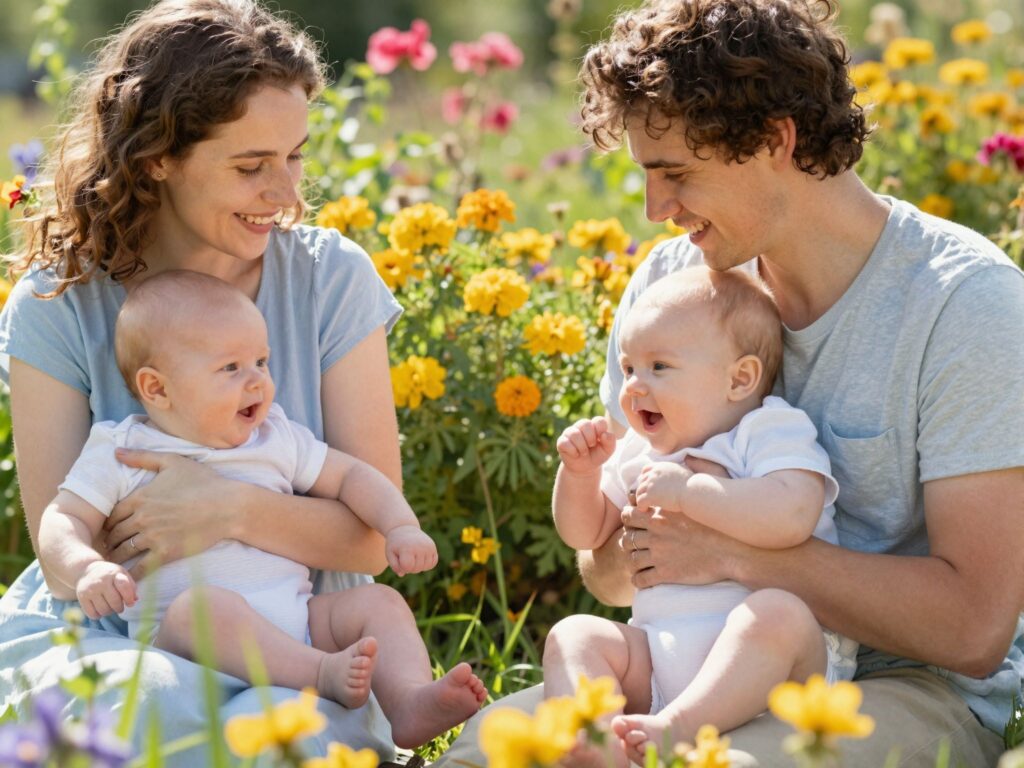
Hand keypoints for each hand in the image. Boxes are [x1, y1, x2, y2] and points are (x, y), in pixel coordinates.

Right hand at [76, 561, 136, 619]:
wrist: (86, 571)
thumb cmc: (109, 575)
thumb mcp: (122, 574)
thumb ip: (131, 586)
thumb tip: (135, 600)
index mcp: (114, 574)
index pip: (124, 586)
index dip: (129, 597)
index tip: (130, 603)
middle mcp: (101, 581)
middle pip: (114, 602)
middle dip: (120, 608)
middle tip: (120, 607)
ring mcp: (90, 590)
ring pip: (104, 610)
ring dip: (110, 612)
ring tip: (110, 607)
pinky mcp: (82, 598)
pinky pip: (92, 614)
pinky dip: (98, 615)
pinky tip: (100, 610)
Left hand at [103, 450, 236, 578]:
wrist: (228, 506)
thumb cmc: (204, 482)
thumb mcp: (172, 462)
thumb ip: (142, 457)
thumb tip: (116, 452)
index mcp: (141, 497)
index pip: (113, 514)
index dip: (108, 522)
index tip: (108, 528)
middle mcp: (142, 518)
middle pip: (115, 534)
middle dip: (110, 541)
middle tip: (107, 547)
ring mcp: (153, 537)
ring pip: (124, 551)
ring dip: (116, 557)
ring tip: (114, 561)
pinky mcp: (166, 553)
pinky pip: (141, 567)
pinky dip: (130, 574)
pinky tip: (126, 579)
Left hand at [385, 524, 438, 575]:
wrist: (404, 528)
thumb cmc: (395, 543)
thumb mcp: (390, 554)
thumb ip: (394, 566)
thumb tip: (401, 574)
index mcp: (407, 548)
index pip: (408, 568)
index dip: (402, 568)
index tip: (399, 561)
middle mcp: (420, 546)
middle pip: (417, 569)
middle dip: (410, 568)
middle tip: (405, 559)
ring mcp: (428, 546)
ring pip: (426, 567)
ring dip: (418, 567)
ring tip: (412, 559)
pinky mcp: (433, 547)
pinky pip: (433, 563)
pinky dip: (427, 564)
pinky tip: (420, 559)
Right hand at [556, 417, 615, 475]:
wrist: (585, 468)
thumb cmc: (597, 455)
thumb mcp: (607, 450)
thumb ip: (610, 441)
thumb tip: (604, 434)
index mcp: (594, 425)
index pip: (598, 420)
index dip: (600, 430)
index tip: (600, 440)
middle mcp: (581, 426)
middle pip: (585, 424)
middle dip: (590, 439)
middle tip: (591, 446)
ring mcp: (570, 432)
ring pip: (574, 434)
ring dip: (582, 447)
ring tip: (584, 452)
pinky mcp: (561, 441)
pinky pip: (565, 443)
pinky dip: (573, 452)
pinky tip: (575, 454)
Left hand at [621, 504, 742, 588]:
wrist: (732, 551)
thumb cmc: (716, 527)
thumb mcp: (691, 507)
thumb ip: (672, 500)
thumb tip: (664, 490)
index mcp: (660, 515)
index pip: (628, 514)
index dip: (628, 520)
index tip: (634, 524)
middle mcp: (656, 534)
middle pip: (627, 538)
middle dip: (628, 542)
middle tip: (634, 545)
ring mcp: (659, 555)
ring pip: (631, 560)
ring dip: (632, 562)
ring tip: (638, 563)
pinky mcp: (666, 574)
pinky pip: (641, 580)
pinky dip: (638, 581)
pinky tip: (643, 579)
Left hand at [634, 461, 692, 510]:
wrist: (693, 492)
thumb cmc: (692, 485)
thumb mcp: (681, 471)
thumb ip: (672, 471)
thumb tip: (675, 471)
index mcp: (660, 467)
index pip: (645, 470)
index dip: (645, 478)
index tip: (648, 486)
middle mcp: (654, 474)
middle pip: (641, 481)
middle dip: (643, 490)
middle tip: (646, 498)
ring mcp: (651, 484)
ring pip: (639, 492)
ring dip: (641, 499)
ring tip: (645, 506)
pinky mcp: (651, 495)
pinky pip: (640, 502)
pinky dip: (641, 507)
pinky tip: (646, 510)